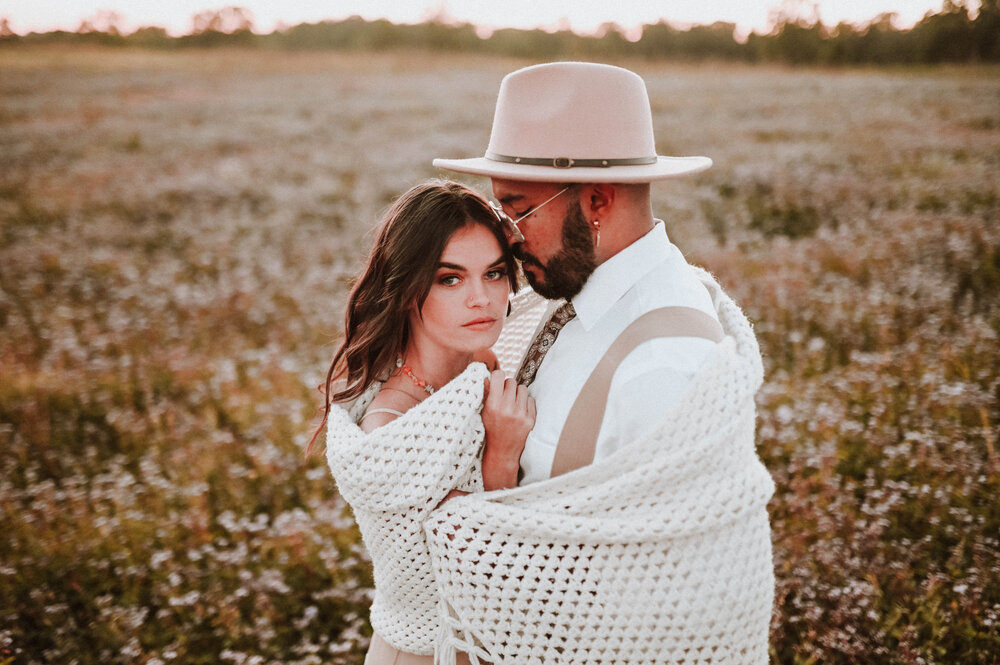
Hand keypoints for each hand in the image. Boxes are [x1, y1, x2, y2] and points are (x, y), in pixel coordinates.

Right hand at [481, 369, 535, 490]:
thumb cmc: (491, 430)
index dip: (498, 376)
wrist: (502, 452)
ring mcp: (520, 414)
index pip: (499, 376)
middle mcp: (507, 408)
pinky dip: (526, 404)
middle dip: (508, 387)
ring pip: (523, 389)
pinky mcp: (530, 420)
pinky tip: (520, 412)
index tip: (497, 381)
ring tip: (513, 403)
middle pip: (511, 381)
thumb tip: (488, 376)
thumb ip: (486, 393)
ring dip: (518, 394)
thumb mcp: (483, 412)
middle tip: (505, 396)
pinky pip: (531, 400)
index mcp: (492, 405)